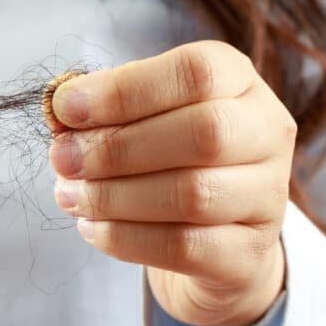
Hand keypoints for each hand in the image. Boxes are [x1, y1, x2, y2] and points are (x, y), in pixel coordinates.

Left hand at [48, 40, 291, 325]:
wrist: (211, 234)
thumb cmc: (162, 156)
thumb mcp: (134, 117)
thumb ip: (97, 110)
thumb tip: (57, 110)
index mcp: (238, 81)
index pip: (195, 72)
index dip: (124, 89)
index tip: (65, 108)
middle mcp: (265, 133)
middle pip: (203, 133)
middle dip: (117, 147)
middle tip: (62, 159)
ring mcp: (267, 197)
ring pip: (193, 195)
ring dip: (114, 196)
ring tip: (69, 195)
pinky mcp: (249, 254)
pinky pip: (185, 247)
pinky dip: (126, 238)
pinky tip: (92, 228)